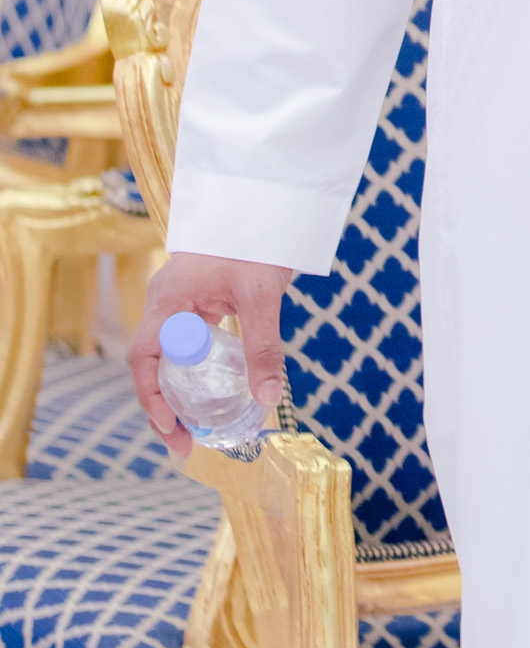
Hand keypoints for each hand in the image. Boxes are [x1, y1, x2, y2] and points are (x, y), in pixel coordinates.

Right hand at [129, 251, 293, 456]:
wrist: (265, 202)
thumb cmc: (256, 240)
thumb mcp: (261, 295)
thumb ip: (263, 348)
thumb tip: (267, 400)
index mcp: (168, 299)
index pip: (143, 356)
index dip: (151, 397)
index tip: (171, 427)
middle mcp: (165, 302)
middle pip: (151, 363)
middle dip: (162, 407)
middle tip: (185, 445)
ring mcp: (178, 301)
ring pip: (166, 356)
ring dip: (175, 393)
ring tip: (194, 432)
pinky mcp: (196, 301)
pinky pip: (184, 344)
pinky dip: (190, 372)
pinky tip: (208, 394)